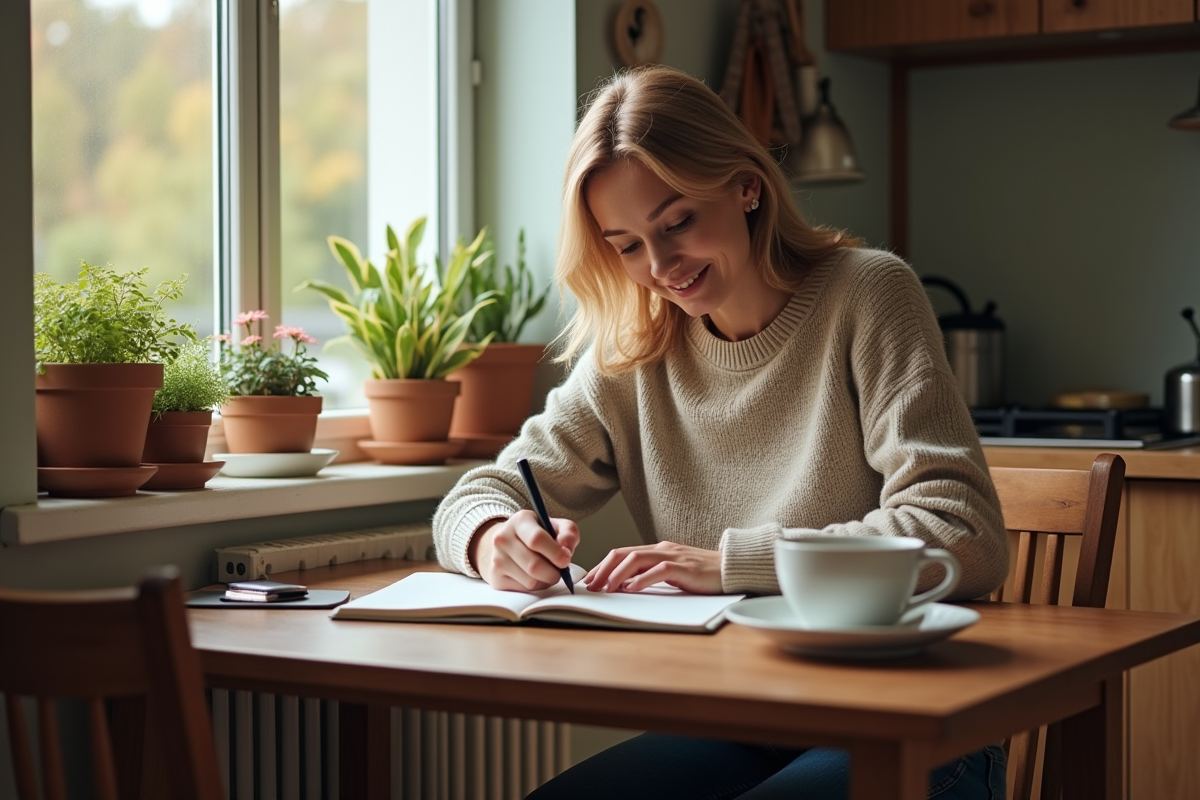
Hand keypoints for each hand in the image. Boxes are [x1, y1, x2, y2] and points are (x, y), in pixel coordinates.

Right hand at [468, 510, 579, 591]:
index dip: (555, 553)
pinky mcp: (496, 577)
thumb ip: (568, 533)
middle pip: (534, 565)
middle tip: (560, 570)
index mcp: (520, 521)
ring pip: (530, 581)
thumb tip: (566, 549)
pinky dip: (535, 586)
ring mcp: (497, 559)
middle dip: (554, 572)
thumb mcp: (556, 526)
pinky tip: (534, 576)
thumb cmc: (538, 535)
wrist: (508, 543)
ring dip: (545, 580)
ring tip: (547, 571)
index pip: (536, 539)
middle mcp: (503, 538)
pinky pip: (523, 589)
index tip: (566, 559)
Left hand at [584, 541, 722, 594]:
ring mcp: (673, 556)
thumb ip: (653, 574)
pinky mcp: (684, 567)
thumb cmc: (704, 574)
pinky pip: (658, 571)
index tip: (590, 579)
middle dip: (603, 569)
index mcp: (658, 550)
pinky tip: (630, 588)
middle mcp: (662, 549)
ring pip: (636, 559)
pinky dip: (641, 579)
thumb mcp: (673, 573)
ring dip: (617, 575)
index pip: (623, 553)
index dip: (604, 565)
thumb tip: (627, 586)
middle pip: (624, 554)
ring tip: (605, 588)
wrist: (732, 568)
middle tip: (590, 585)